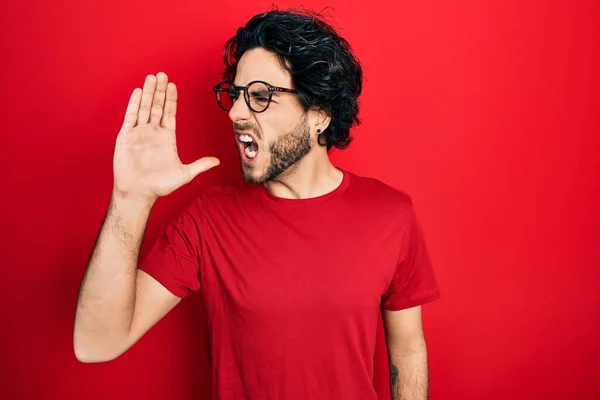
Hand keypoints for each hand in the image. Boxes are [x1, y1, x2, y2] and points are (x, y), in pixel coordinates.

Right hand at [112, 72, 219, 202]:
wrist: (138, 193)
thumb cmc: (159, 187)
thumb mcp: (184, 174)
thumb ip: (200, 165)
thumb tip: (217, 161)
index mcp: (167, 138)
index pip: (169, 113)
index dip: (171, 99)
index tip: (173, 85)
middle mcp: (153, 133)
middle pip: (157, 106)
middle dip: (160, 90)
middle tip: (163, 74)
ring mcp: (139, 133)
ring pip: (144, 108)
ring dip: (148, 92)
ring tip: (151, 77)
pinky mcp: (126, 136)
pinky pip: (131, 117)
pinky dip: (134, 104)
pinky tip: (137, 91)